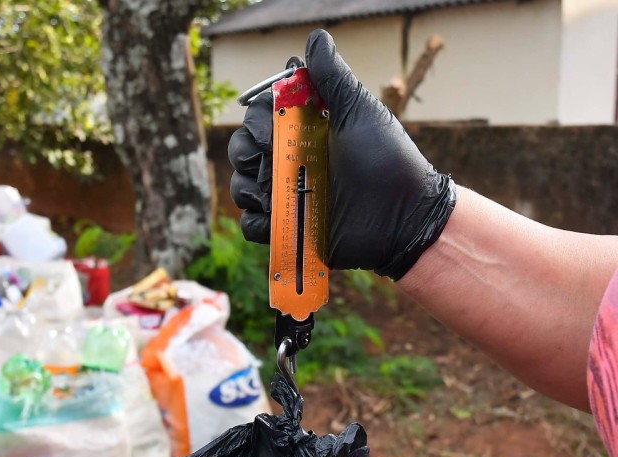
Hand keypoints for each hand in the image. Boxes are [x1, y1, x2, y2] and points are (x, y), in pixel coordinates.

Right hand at [228, 29, 456, 279]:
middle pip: (241, 151)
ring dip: (249, 189)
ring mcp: (286, 197)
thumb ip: (333, 79)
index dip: (258, 122)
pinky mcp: (286, 230)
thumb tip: (316, 37)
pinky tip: (279, 218)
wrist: (403, 216)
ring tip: (277, 193)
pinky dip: (258, 222)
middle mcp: (289, 162)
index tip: (276, 128)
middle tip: (271, 162)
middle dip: (246, 153)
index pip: (257, 119)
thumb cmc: (388, 160)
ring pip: (240, 188)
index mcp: (302, 133)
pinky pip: (251, 226)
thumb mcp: (361, 114)